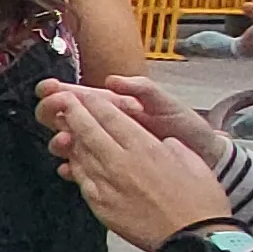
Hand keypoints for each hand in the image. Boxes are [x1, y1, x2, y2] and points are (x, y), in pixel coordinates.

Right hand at [37, 72, 228, 167]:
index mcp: (118, 107)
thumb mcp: (168, 105)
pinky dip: (73, 168)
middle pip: (68, 118)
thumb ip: (142, 90)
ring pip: (72, 144)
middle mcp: (108, 126)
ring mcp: (108, 149)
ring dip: (61, 142)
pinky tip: (68, 169)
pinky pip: (85, 169)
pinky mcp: (112, 170)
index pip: (81, 96)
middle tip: (51, 117)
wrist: (205, 160)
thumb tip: (111, 80)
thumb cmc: (188, 130)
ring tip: (62, 144)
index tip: (46, 89)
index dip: (60, 91)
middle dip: (52, 115)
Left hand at [42, 81, 235, 251]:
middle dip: (73, 113)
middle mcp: (121, 163)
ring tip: (64, 128)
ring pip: (80, 154)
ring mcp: (107, 185)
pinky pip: (81, 180)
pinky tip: (72, 161)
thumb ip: (170, 146)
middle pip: (88, 131)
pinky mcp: (101, 206)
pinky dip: (74, 167)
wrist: (192, 240)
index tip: (83, 95)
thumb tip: (160, 142)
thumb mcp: (192, 161)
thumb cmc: (200, 203)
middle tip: (62, 102)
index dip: (93, 103)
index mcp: (145, 147)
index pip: (111, 117)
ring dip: (70, 138)